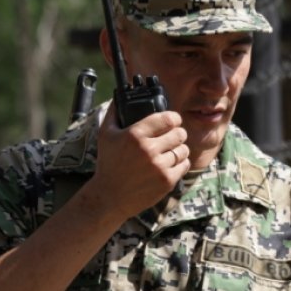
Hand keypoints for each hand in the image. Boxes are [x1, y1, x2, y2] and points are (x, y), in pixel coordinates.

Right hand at [89, 104, 189, 218]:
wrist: (110, 196)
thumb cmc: (108, 163)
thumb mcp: (105, 135)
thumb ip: (114, 112)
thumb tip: (120, 93)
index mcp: (135, 135)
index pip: (168, 118)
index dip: (174, 118)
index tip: (173, 120)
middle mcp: (148, 150)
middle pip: (180, 133)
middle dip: (177, 133)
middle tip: (172, 136)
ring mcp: (159, 166)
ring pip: (184, 150)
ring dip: (179, 149)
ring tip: (170, 151)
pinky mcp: (167, 181)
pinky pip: (185, 165)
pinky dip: (180, 163)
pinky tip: (171, 163)